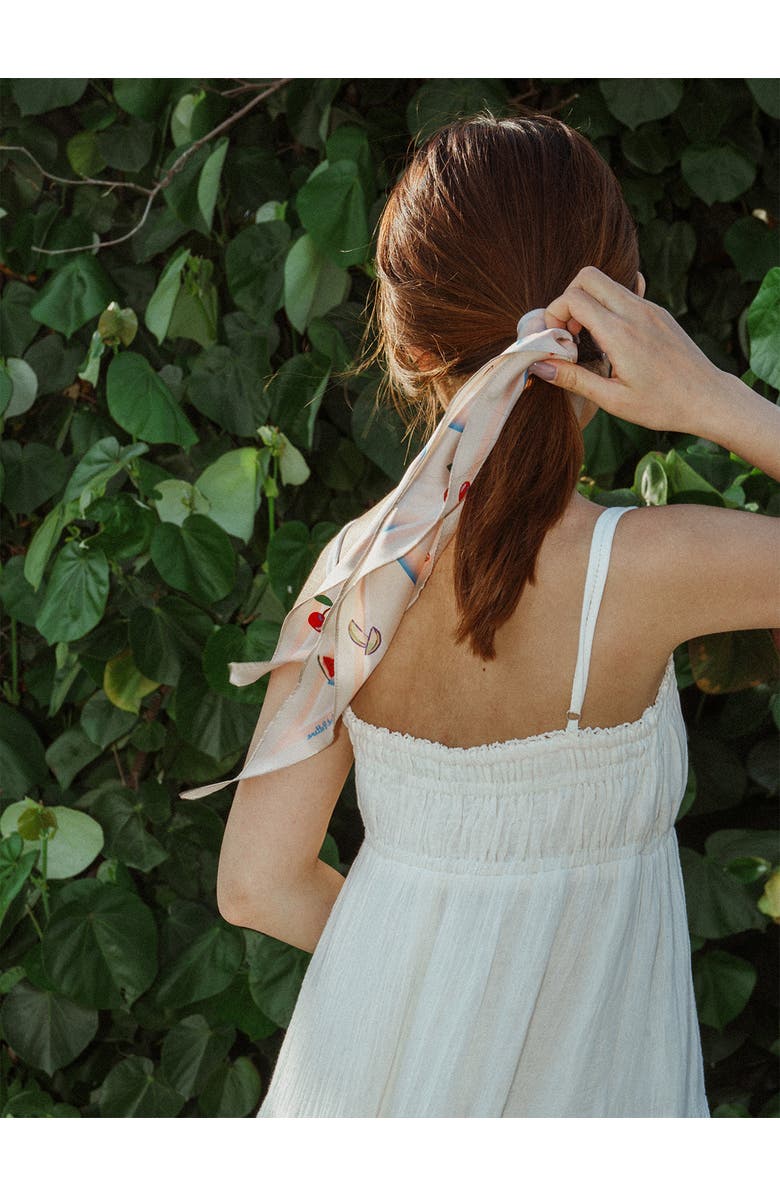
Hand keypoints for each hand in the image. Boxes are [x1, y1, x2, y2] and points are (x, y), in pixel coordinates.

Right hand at [528, 266, 727, 434]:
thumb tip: (539, 366)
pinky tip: (611, 339)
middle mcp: (635, 312)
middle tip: (569, 331)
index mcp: (620, 333)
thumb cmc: (662, 405)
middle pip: (587, 275)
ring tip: (589, 338)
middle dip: (568, 298)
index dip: (555, 314)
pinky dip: (607, 307)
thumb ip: (573, 379)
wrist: (707, 398)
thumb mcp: (612, 400)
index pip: (573, 298)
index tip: (559, 340)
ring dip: (588, 302)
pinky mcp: (658, 311)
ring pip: (606, 282)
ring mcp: (649, 308)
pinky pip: (624, 294)